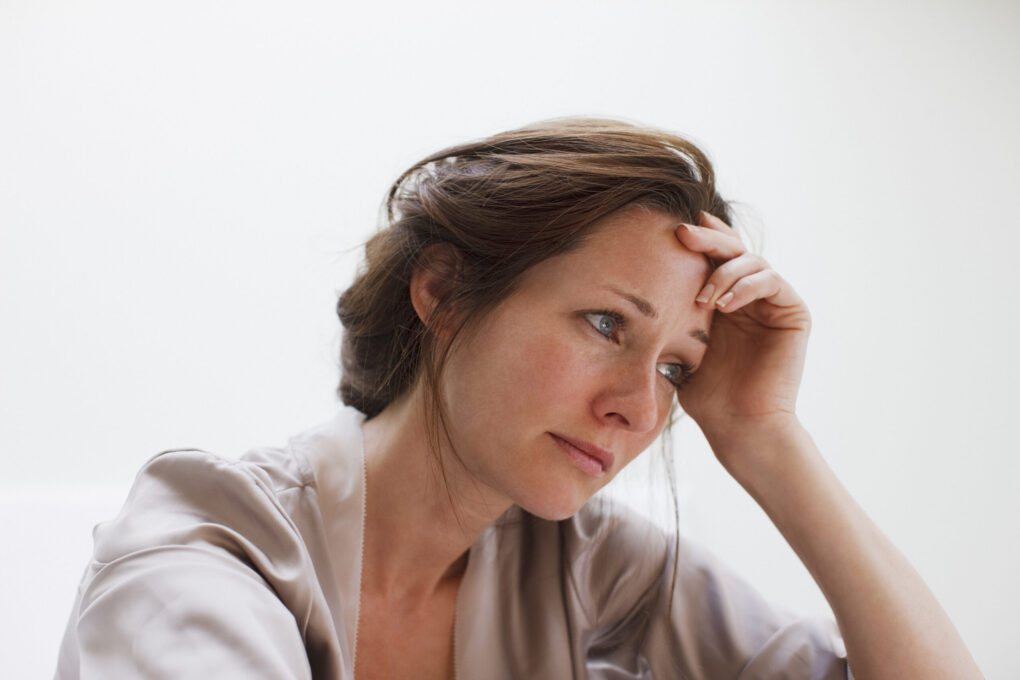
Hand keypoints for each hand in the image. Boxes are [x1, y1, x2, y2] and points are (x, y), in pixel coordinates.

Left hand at [674, 211, 810, 446]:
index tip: (671, 227)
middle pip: (733, 250)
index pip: (714, 257)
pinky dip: (746, 285)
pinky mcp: (793, 313)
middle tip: (683, 233)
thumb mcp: (678, 345)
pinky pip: (772, 282)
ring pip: (753, 260)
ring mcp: (773, 303)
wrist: (738, 426)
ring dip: (724, 272)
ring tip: (702, 298)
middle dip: (708, 239)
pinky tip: (723, 304)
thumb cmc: (706, 395)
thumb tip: (634, 286)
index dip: (699, 238)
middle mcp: (750, 296)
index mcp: (724, 300)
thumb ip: (671, 313)